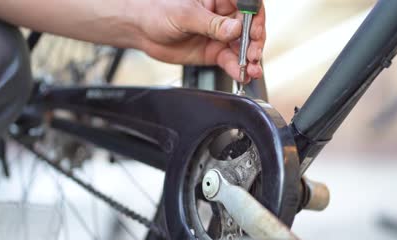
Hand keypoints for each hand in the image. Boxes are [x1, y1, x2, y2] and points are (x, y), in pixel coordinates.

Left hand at [135, 0, 265, 81]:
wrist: (142, 30)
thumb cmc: (158, 11)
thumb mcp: (185, 14)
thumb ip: (212, 24)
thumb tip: (236, 29)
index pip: (248, 3)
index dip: (255, 17)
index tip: (254, 30)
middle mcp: (224, 15)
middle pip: (250, 27)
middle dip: (255, 42)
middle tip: (253, 55)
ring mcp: (221, 35)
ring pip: (244, 47)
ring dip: (251, 60)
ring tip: (252, 70)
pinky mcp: (215, 52)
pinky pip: (231, 61)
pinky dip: (238, 70)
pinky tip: (243, 75)